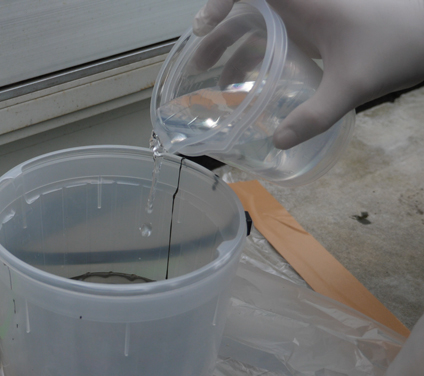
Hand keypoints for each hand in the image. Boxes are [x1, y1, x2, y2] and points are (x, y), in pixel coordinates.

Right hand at [192, 0, 423, 149]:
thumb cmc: (397, 45)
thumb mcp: (353, 84)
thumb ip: (316, 114)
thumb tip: (279, 141)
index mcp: (305, 3)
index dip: (220, 3)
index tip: (202, 27)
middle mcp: (302, 5)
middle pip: (247, 8)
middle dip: (217, 32)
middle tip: (197, 63)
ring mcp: (309, 18)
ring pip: (259, 24)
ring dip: (233, 46)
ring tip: (213, 77)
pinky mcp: (317, 32)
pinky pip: (275, 38)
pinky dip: (256, 55)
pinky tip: (247, 83)